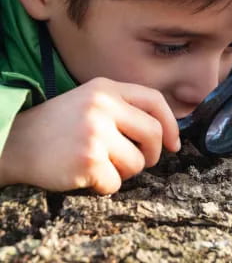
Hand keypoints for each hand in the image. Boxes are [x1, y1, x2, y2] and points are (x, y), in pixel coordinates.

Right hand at [0, 78, 179, 193]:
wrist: (14, 141)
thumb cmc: (59, 126)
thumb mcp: (91, 101)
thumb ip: (124, 109)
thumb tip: (165, 134)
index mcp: (106, 89)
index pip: (154, 101)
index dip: (171, 124)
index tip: (174, 144)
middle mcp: (102, 107)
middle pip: (153, 134)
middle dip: (153, 153)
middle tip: (141, 161)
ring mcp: (95, 133)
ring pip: (137, 163)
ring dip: (125, 172)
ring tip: (102, 165)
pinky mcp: (87, 160)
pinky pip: (116, 183)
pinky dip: (105, 185)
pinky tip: (85, 174)